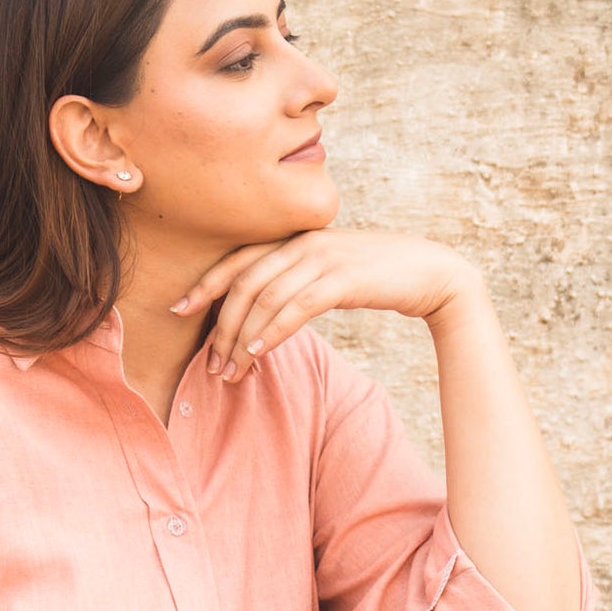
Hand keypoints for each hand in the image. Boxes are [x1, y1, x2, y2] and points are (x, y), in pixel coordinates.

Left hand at [172, 229, 484, 380]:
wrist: (432, 273)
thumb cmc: (379, 278)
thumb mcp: (331, 274)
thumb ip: (298, 282)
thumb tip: (265, 312)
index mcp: (296, 239)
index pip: (239, 259)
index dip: (206, 284)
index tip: (179, 309)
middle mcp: (304, 243)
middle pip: (244, 282)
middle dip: (219, 325)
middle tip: (208, 362)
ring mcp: (323, 258)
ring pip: (264, 298)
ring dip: (241, 338)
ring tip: (229, 371)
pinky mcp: (342, 279)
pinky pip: (294, 308)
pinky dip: (270, 332)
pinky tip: (255, 353)